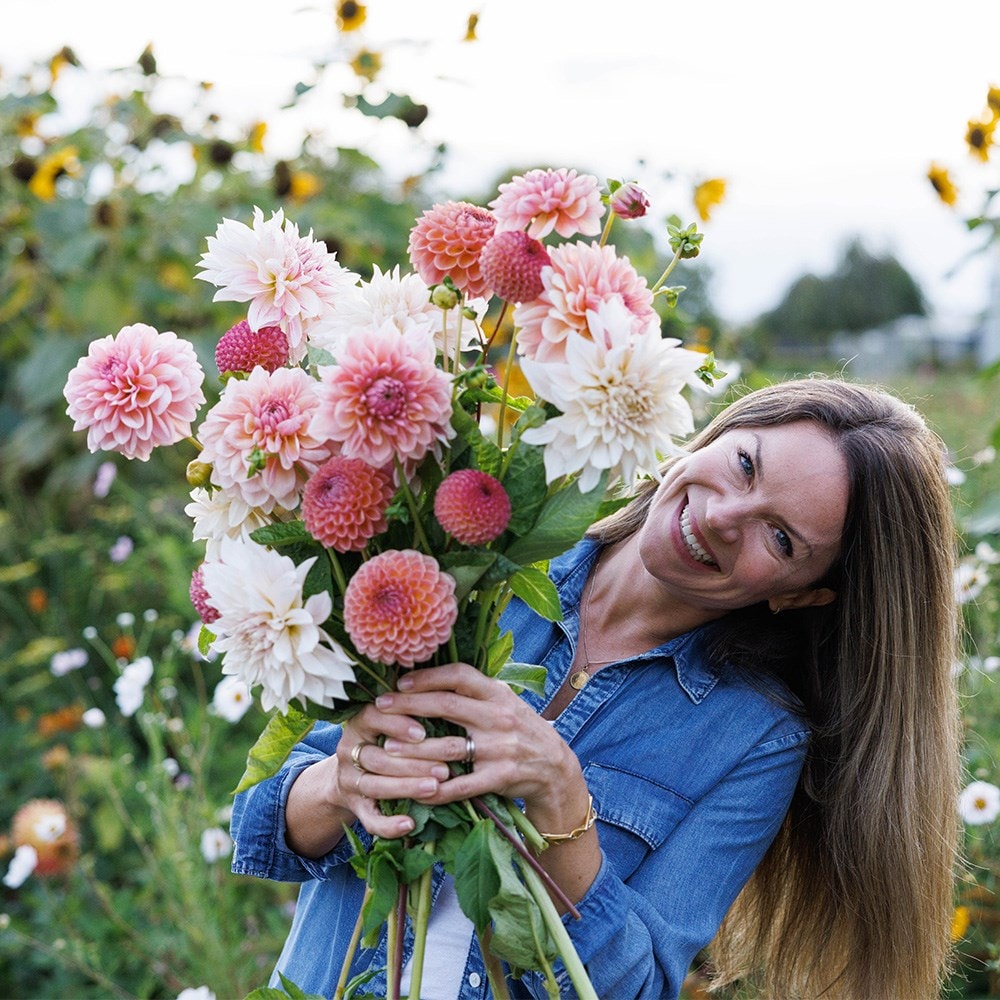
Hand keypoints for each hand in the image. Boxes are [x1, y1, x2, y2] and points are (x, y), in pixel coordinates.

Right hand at [335, 703, 452, 837]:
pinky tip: (410, 824)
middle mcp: (349, 751)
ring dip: (406, 788)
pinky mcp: (355, 808)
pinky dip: (389, 825)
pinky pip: (369, 820)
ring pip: (375, 787)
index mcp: (358, 724)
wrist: (351, 772)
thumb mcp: (390, 718)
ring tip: (434, 788)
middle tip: (444, 767)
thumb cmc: (384, 737)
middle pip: (377, 758)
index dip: (397, 725)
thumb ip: (410, 710)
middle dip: (413, 763)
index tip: (422, 732)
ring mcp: (350, 781)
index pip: (373, 718)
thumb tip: (447, 701)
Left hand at [371, 663, 585, 821]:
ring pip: (447, 747)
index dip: (428, 676)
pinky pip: (460, 786)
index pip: (460, 676)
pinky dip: (435, 789)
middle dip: (409, 705)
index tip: (401, 682)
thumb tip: (435, 676)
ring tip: (387, 748)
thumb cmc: (522, 731)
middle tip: (381, 707)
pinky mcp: (499, 778)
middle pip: (446, 705)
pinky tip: (414, 789)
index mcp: (498, 694)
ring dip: (413, 748)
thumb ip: (477, 691)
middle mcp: (499, 717)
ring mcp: (500, 748)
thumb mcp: (506, 702)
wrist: (555, 767)